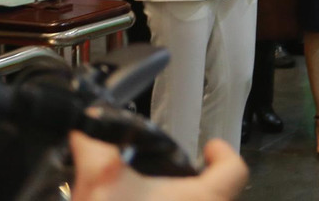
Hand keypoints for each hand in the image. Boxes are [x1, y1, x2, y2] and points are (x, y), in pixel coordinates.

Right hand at [68, 131, 246, 200]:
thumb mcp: (101, 184)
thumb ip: (95, 150)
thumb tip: (84, 124)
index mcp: (205, 198)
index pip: (234, 172)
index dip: (222, 155)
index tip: (206, 148)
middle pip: (216, 197)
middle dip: (193, 187)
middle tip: (164, 180)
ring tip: (146, 200)